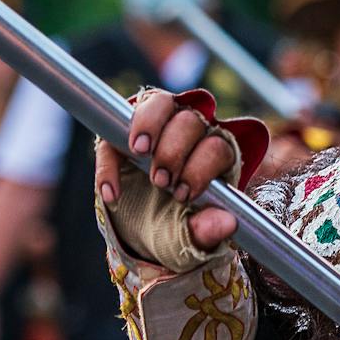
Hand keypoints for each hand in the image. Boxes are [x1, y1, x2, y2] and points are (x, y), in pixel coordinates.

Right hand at [94, 89, 237, 250]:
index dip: (201, 166)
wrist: (145, 232)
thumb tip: (228, 223)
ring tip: (139, 152)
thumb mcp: (191, 236)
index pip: (218, 147)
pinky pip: (116, 126)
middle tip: (160, 181)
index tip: (183, 193)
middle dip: (173, 151)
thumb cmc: (177, 227)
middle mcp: (193, 133)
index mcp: (216, 157)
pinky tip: (111, 191)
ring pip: (161, 102)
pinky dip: (110, 159)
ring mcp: (160, 125)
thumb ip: (208, 231)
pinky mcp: (126, 131)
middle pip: (190, 120)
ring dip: (149, 125)